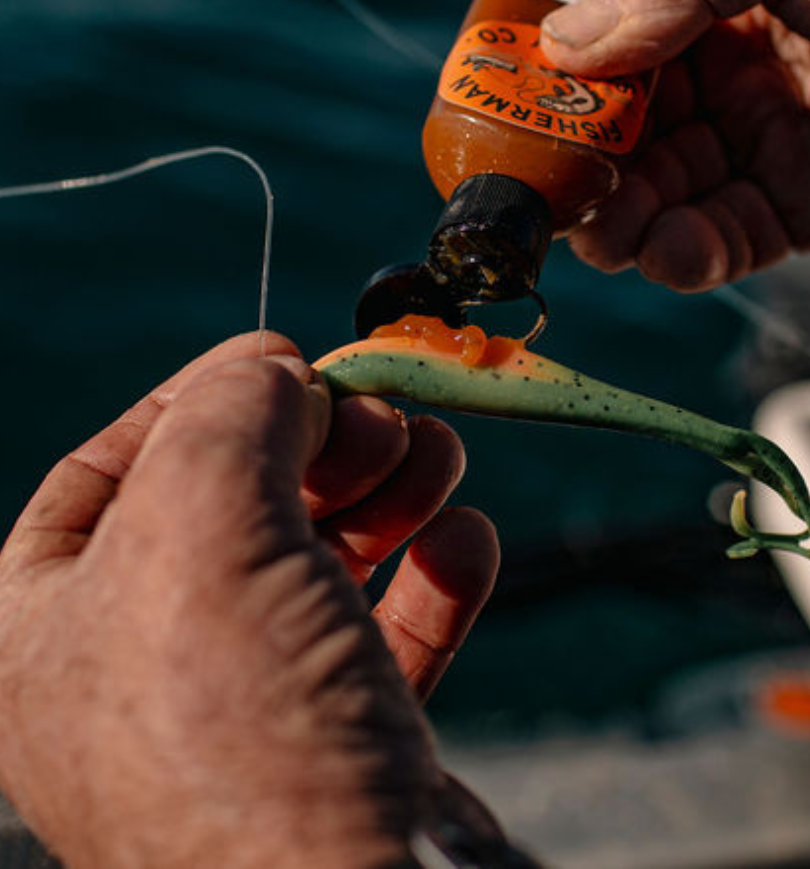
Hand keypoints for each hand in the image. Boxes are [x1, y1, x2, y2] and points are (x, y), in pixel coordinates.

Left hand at [0, 333, 499, 868]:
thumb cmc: (240, 725)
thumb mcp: (202, 518)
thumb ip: (229, 411)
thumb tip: (275, 373)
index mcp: (47, 630)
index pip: (104, 472)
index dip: (193, 398)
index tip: (286, 360)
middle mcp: (138, 673)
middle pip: (234, 506)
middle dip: (319, 442)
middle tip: (383, 411)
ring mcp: (246, 714)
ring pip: (321, 563)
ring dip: (390, 490)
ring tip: (440, 453)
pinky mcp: (343, 745)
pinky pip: (385, 635)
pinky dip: (431, 576)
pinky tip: (466, 542)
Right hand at [542, 0, 809, 289]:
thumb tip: (570, 41)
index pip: (610, 24)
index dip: (554, 58)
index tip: (500, 89)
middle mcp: (730, 63)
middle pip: (618, 117)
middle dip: (573, 149)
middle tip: (535, 180)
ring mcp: (761, 142)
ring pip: (654, 187)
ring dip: (615, 211)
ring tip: (597, 227)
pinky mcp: (799, 215)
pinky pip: (717, 241)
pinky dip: (682, 252)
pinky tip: (668, 250)